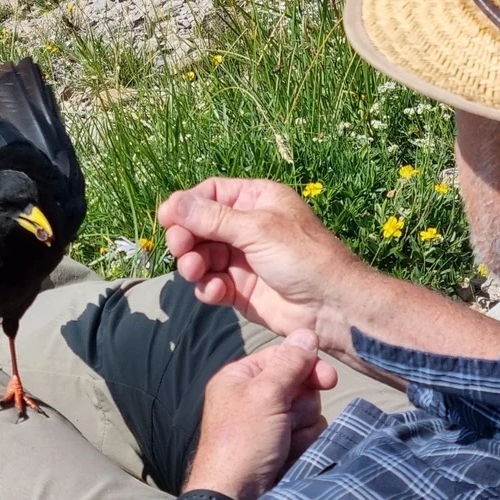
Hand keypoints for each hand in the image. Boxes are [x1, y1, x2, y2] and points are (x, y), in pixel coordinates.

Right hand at [157, 177, 366, 350]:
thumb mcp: (258, 229)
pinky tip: (217, 292)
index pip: (211, 193)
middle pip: (200, 225)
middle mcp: (248, 226)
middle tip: (180, 249)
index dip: (187, 205)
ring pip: (201, 256)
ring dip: (193, 264)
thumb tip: (173, 203)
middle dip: (187, 237)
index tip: (167, 218)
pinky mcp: (240, 289)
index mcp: (257, 200)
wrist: (332, 307)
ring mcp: (243, 259)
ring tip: (195, 272)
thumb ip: (212, 218)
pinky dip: (208, 287)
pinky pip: (211, 283)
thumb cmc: (304, 258)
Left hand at [183, 329, 336, 499]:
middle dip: (301, 404)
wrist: (237, 499)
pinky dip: (304, 444)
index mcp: (241, 378)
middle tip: (288, 419)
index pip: (283, 357)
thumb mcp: (264, 394)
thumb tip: (306, 333)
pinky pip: (310, 434)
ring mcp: (270, 424)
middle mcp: (255, 398)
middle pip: (301, 385)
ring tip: (282, 442)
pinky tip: (289, 455)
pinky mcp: (283, 446)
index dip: (306, 366)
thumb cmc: (241, 443)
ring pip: (310, 411)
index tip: (326, 378)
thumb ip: (289, 362)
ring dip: (303, 427)